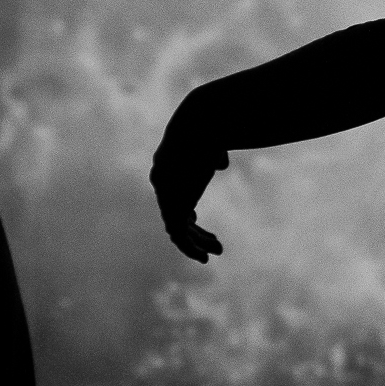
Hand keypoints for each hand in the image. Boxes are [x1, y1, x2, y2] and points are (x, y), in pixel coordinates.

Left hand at [150, 130, 228, 264]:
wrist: (198, 128)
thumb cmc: (209, 130)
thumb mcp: (212, 143)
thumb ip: (214, 155)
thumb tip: (221, 163)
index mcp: (167, 166)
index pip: (172, 193)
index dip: (183, 207)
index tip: (196, 216)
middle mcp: (163, 183)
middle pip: (175, 214)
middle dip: (195, 230)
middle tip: (215, 242)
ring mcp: (165, 196)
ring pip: (177, 229)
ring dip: (196, 242)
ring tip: (217, 251)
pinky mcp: (173, 208)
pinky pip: (179, 236)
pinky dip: (191, 249)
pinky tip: (206, 257)